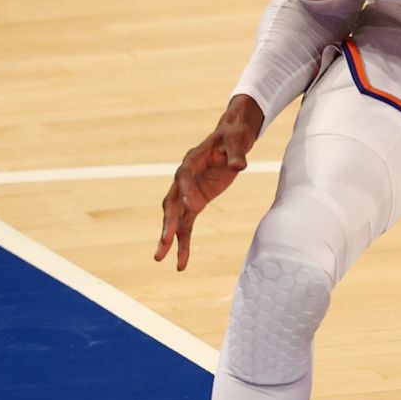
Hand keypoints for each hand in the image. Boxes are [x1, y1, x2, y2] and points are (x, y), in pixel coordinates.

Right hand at [156, 97, 263, 270]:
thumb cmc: (233, 137)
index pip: (184, 176)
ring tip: (160, 259)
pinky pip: (187, 224)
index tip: (193, 204)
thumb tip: (240, 166)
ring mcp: (188, 192)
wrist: (231, 138)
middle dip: (168, 222)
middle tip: (164, 241)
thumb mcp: (237, 142)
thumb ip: (237, 155)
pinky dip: (183, 242)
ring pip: (175, 218)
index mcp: (191, 160)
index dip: (186, 190)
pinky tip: (181, 262)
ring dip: (169, 239)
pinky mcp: (196, 202)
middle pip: (172, 202)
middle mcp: (184, 178)